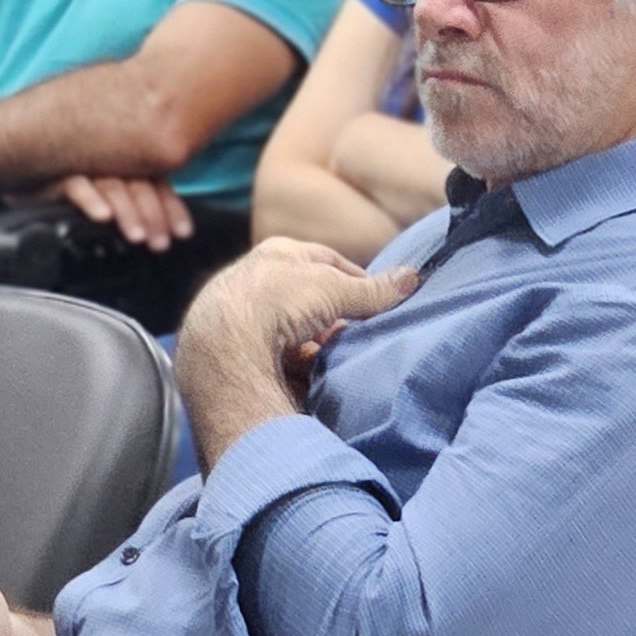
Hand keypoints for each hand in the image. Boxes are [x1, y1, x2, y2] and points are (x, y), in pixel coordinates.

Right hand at [50, 172, 190, 250]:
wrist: (17, 172)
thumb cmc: (66, 192)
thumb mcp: (106, 199)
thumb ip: (133, 206)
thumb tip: (163, 233)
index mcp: (125, 165)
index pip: (156, 183)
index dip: (172, 208)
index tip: (183, 233)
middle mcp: (107, 162)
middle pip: (139, 185)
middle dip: (153, 215)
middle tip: (160, 243)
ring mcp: (82, 167)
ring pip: (113, 186)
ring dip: (128, 211)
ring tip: (137, 236)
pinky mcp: (54, 176)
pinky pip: (76, 185)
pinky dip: (90, 200)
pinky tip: (102, 216)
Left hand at [186, 238, 423, 402]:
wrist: (223, 345)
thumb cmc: (278, 301)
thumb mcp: (335, 288)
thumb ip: (373, 289)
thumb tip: (411, 276)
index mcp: (277, 254)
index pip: (326, 261)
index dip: (354, 280)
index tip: (376, 301)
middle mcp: (255, 282)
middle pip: (308, 301)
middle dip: (333, 320)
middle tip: (356, 337)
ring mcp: (241, 318)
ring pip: (291, 333)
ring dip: (314, 347)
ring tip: (335, 363)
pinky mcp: (233, 352)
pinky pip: (274, 359)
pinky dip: (293, 369)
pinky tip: (307, 381)